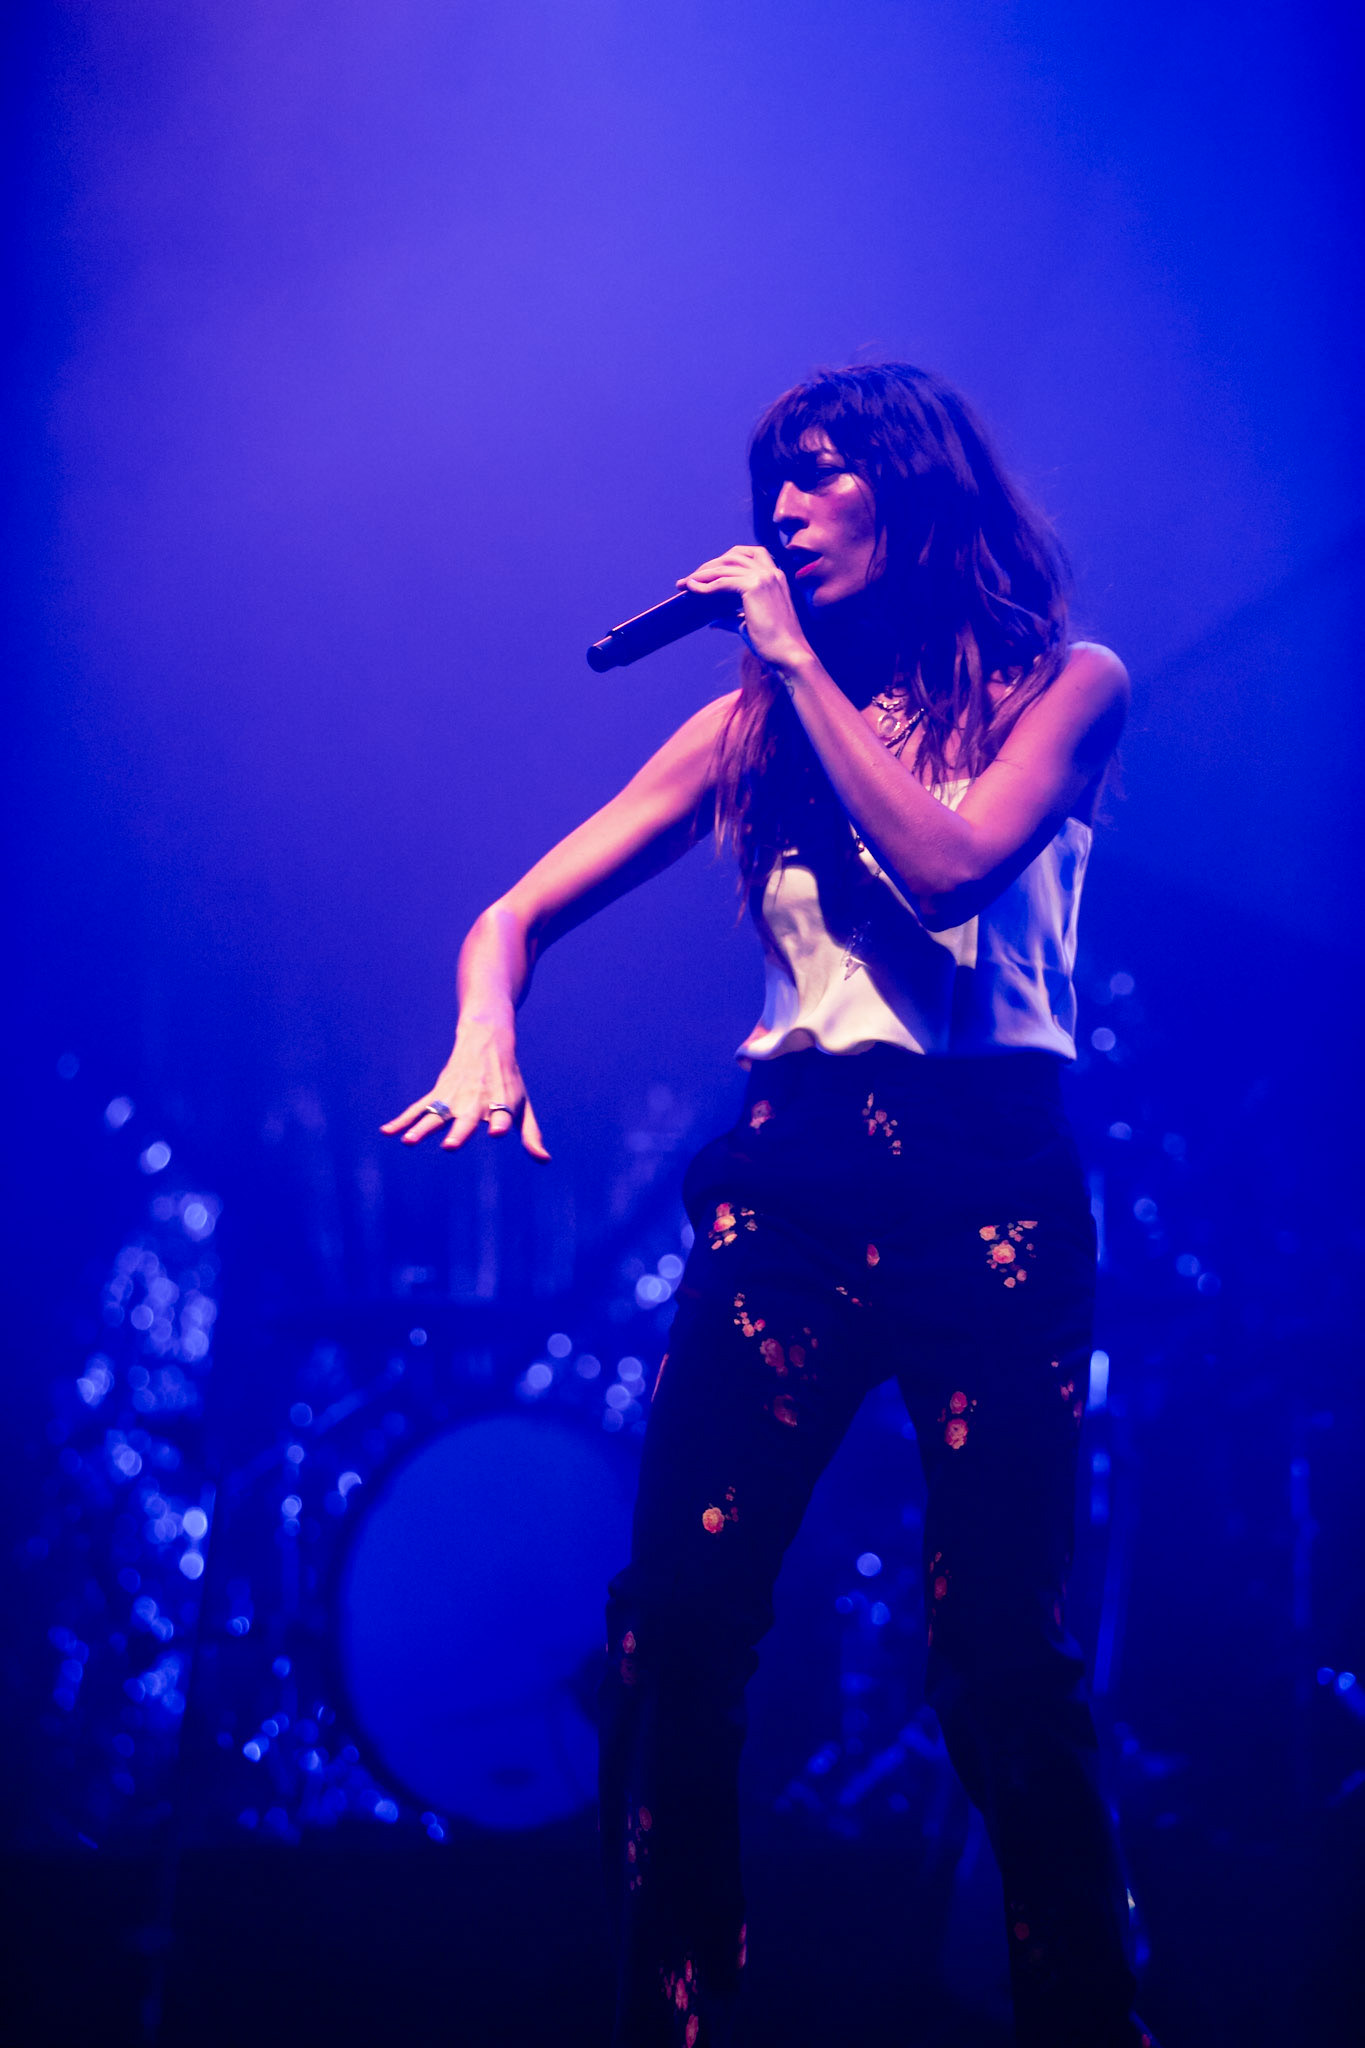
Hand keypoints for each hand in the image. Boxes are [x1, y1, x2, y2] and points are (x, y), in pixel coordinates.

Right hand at [380, 1019, 550, 1159]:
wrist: (487, 1042)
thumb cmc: (508, 1081)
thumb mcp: (523, 1105)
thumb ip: (531, 1134)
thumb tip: (544, 1161)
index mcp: (501, 1103)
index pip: (502, 1116)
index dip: (500, 1124)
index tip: (497, 1133)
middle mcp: (477, 1100)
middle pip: (466, 1118)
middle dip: (458, 1132)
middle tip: (449, 1146)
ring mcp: (454, 1097)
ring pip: (436, 1114)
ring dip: (421, 1127)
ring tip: (408, 1141)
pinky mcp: (438, 1093)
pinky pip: (418, 1108)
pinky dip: (402, 1119)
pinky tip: (387, 1132)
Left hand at [678, 545, 811, 671]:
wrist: (788, 655)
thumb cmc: (772, 644)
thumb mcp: (749, 624)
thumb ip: (732, 618)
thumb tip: (713, 621)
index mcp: (775, 577)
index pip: (748, 555)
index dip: (725, 560)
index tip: (707, 572)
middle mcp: (771, 572)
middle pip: (734, 556)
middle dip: (710, 565)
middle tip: (690, 578)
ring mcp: (764, 577)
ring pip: (725, 566)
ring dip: (702, 573)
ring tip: (685, 583)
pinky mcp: (754, 587)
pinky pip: (722, 582)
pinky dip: (705, 585)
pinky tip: (692, 589)